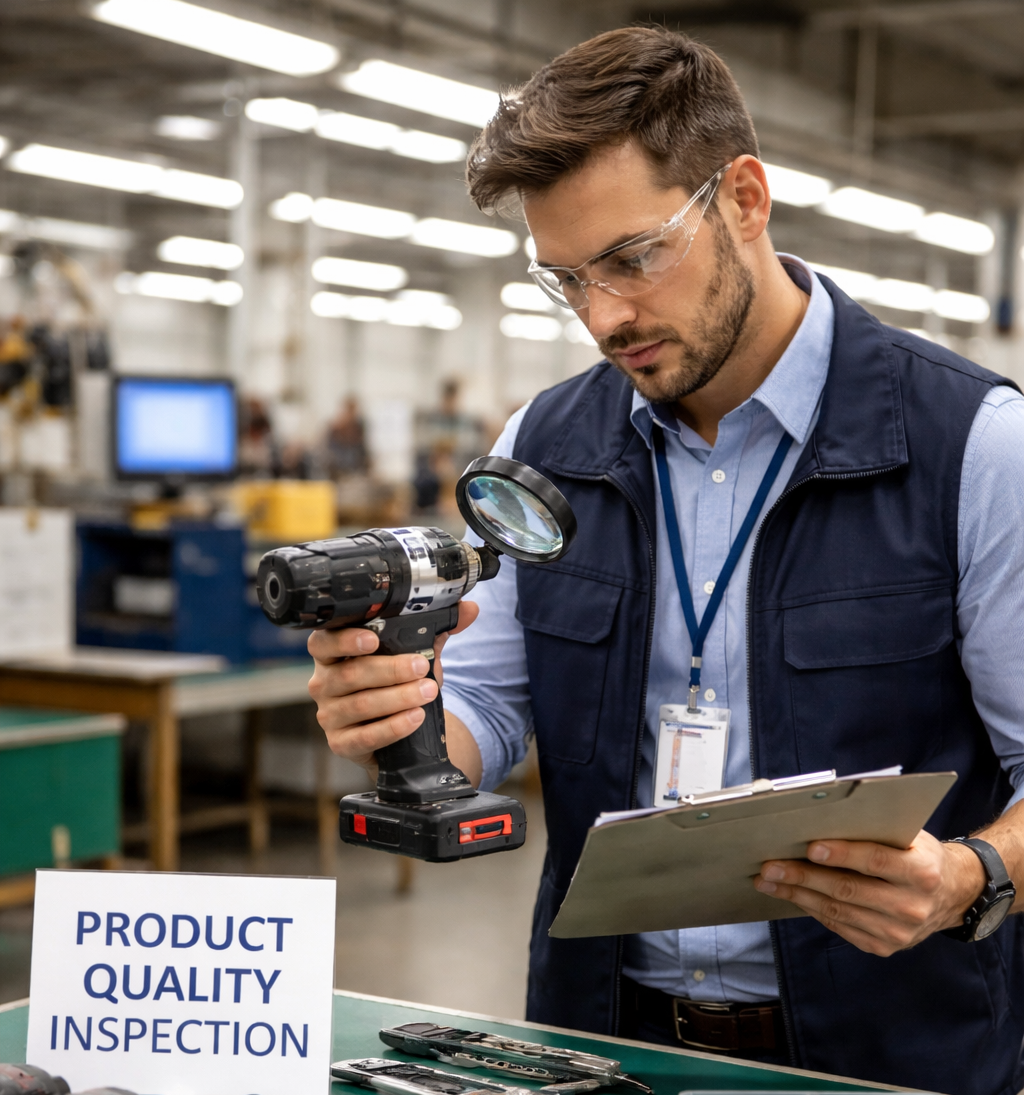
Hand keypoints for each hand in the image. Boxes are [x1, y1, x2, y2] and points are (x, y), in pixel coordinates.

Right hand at [307, 600, 479, 774]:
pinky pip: (365, 736)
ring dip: (398, 698)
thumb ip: (436, 631)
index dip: (345, 639)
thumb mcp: (414, 654)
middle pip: (351, 674)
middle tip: (422, 666)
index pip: (324, 642)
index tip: (373, 639)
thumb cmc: (395, 683)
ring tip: (428, 692)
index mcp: (332, 654)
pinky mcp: (340, 744)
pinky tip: (414, 718)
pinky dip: (393, 727)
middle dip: (391, 670)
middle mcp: (323, 683)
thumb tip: (469, 609)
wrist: (395, 731)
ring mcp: (329, 716)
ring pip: (361, 705)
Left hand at [753, 830, 986, 955]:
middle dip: (803, 877)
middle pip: (848, 890)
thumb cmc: (918, 854)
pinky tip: (792, 896)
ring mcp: (898, 933)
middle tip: (769, 866)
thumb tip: (822, 819)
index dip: (842, 854)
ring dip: (797, 895)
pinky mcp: (884, 947)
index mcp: (922, 872)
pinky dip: (812, 909)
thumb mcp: (910, 836)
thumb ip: (876, 830)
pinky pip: (840, 927)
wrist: (952, 895)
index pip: (876, 862)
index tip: (809, 847)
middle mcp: (912, 906)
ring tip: (768, 881)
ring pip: (838, 912)